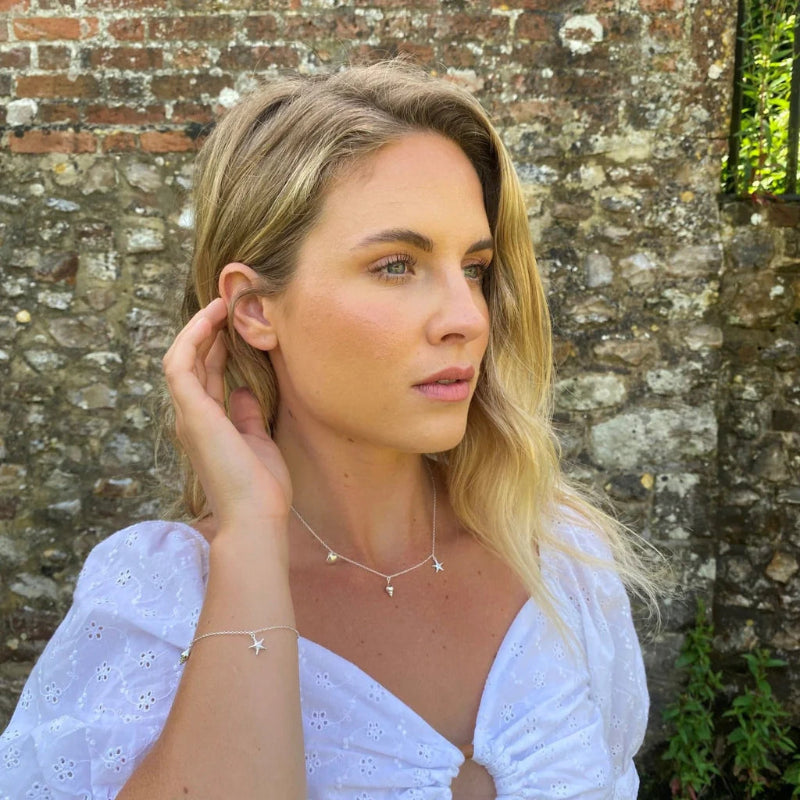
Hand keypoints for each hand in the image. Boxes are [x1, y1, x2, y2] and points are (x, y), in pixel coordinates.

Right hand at [163, 298, 291, 534]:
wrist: (256, 516)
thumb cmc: (261, 487)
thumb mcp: (257, 441)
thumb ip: (247, 415)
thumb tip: (244, 391)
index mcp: (209, 425)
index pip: (207, 376)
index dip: (217, 347)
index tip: (234, 323)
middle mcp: (193, 418)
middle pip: (194, 363)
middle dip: (207, 331)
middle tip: (227, 304)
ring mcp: (189, 415)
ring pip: (182, 358)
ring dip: (198, 328)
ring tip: (220, 304)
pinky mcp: (192, 412)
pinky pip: (180, 365)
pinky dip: (192, 338)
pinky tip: (211, 319)